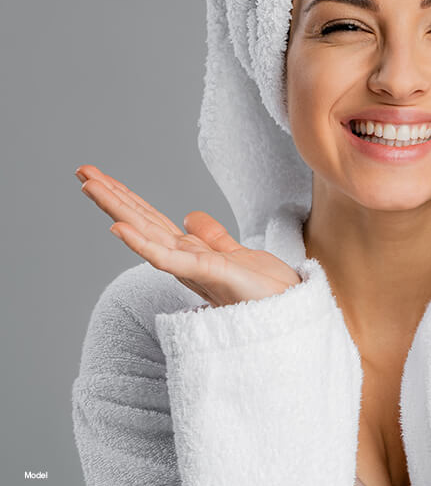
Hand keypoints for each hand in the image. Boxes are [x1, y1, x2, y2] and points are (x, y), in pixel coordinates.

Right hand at [74, 164, 301, 307]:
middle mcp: (187, 261)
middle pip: (143, 222)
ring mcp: (195, 269)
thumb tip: (189, 215)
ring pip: (148, 235)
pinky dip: (141, 244)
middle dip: (112, 197)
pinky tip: (117, 227)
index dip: (128, 199)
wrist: (293, 313)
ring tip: (89, 186)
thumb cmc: (266, 291)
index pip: (153, 221)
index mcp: (192, 253)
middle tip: (82, 172)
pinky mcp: (211, 275)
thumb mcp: (235, 253)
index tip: (102, 177)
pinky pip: (170, 259)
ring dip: (117, 210)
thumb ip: (211, 236)